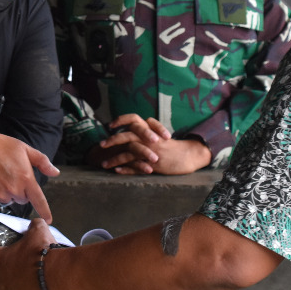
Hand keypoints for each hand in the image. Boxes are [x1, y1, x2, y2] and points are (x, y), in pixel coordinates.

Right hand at [0, 131, 59, 222]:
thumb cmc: (0, 146)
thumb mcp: (24, 148)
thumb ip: (42, 162)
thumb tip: (55, 172)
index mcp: (26, 178)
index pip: (38, 200)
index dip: (44, 211)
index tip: (48, 219)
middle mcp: (14, 189)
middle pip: (22, 199)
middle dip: (20, 191)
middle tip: (13, 175)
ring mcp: (0, 194)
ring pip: (9, 199)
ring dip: (7, 192)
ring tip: (0, 175)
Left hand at [86, 114, 210, 174]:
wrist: (189, 156)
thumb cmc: (173, 146)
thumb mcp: (160, 134)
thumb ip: (147, 130)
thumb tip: (135, 127)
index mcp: (150, 130)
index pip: (133, 118)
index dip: (121, 120)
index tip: (111, 125)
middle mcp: (149, 139)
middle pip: (126, 136)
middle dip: (112, 140)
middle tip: (101, 145)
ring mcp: (151, 152)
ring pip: (128, 154)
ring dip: (115, 159)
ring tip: (104, 164)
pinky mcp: (154, 165)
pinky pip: (136, 167)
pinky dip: (126, 169)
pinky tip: (117, 171)